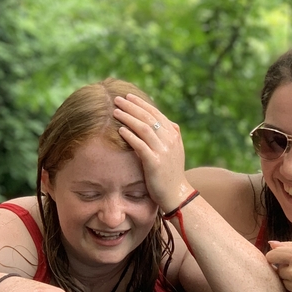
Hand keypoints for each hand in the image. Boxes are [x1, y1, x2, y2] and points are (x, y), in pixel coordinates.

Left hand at [113, 94, 192, 211]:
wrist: (176, 195)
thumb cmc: (171, 173)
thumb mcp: (175, 151)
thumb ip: (171, 135)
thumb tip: (168, 121)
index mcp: (173, 135)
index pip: (156, 113)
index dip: (141, 103)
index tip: (128, 97)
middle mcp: (169, 140)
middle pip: (148, 117)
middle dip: (132, 106)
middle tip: (117, 99)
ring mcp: (163, 151)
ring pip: (144, 128)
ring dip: (128, 117)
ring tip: (115, 111)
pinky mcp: (155, 163)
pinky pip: (140, 145)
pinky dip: (130, 136)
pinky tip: (120, 130)